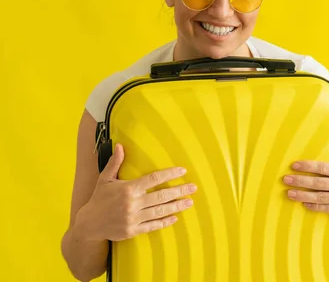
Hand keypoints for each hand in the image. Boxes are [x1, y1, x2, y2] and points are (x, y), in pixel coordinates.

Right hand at [76, 143, 196, 241]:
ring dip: (176, 206)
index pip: (153, 179)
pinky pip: (152, 226)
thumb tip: (120, 145)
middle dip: (179, 191)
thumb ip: (115, 163)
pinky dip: (164, 222)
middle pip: (161, 196)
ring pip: (159, 211)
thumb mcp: (105, 179)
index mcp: (128, 189)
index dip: (170, 174)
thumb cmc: (99, 199)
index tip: (182, 170)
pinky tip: (175, 218)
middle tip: (193, 188)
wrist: (88, 224)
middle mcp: (132, 203)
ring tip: (189, 202)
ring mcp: (133, 218)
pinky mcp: (132, 231)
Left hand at [283, 121, 328, 218]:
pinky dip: (314, 206)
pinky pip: (327, 208)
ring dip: (303, 195)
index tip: (294, 165)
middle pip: (320, 183)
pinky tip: (302, 204)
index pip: (324, 168)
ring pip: (321, 197)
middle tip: (285, 179)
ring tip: (289, 193)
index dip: (308, 166)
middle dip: (301, 181)